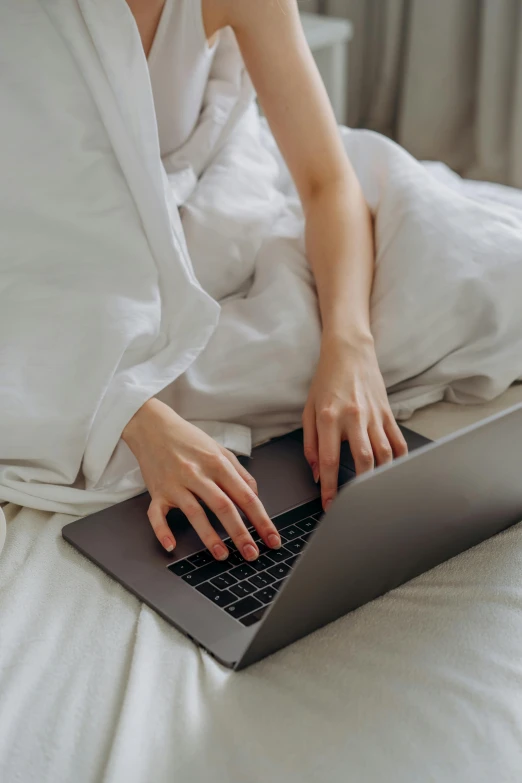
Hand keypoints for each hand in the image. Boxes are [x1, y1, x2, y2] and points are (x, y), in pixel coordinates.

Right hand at [122, 398, 280, 560]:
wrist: (153, 427)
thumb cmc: (189, 440)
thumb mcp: (220, 451)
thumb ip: (240, 473)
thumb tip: (255, 497)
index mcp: (218, 464)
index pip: (246, 496)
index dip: (261, 520)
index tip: (271, 539)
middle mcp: (198, 474)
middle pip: (224, 507)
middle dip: (240, 533)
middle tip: (252, 554)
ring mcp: (176, 484)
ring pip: (195, 512)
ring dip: (209, 536)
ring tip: (222, 555)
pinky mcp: (157, 491)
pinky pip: (157, 515)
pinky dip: (162, 531)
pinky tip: (172, 545)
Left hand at [302, 335, 407, 511]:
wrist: (349, 351)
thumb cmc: (326, 380)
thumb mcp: (308, 409)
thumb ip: (310, 443)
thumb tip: (316, 472)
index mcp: (329, 417)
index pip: (330, 460)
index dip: (330, 488)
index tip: (330, 505)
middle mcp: (353, 417)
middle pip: (363, 460)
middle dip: (360, 487)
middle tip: (355, 505)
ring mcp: (374, 415)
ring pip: (385, 453)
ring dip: (381, 476)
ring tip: (374, 492)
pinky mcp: (388, 412)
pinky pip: (397, 441)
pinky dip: (399, 460)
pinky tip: (394, 471)